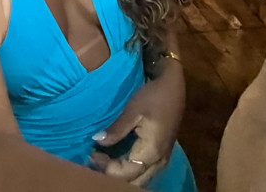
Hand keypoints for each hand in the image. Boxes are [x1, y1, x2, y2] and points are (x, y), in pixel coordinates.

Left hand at [90, 63, 184, 185]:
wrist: (173, 85)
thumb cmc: (153, 95)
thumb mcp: (133, 109)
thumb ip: (116, 129)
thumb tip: (97, 141)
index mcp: (151, 151)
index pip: (125, 173)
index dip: (106, 167)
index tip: (92, 152)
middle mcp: (159, 160)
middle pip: (134, 181)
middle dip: (113, 174)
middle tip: (96, 158)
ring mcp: (162, 158)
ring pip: (140, 177)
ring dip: (121, 172)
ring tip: (103, 158)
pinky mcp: (161, 152)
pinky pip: (144, 169)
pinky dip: (128, 167)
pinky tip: (116, 156)